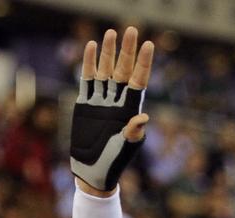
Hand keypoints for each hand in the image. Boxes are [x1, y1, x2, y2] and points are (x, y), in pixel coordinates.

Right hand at [70, 27, 153, 193]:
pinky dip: (89, 64)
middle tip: (132, 30)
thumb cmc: (115, 161)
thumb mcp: (126, 146)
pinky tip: (91, 47)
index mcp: (130, 109)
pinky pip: (88, 79)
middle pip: (124, 71)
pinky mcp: (86, 104)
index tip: (148, 45)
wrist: (94, 170)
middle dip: (127, 51)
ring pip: (106, 70)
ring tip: (111, 33)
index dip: (143, 63)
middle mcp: (117, 102)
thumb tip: (144, 116)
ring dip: (108, 52)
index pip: (139, 81)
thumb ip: (134, 131)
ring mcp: (102, 101)